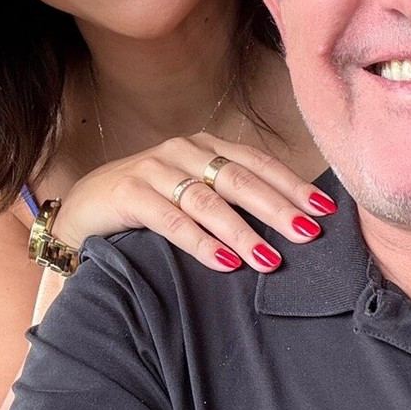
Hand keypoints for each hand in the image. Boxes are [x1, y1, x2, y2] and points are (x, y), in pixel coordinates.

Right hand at [52, 132, 334, 271]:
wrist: (85, 209)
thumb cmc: (150, 206)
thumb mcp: (194, 195)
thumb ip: (232, 200)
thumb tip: (291, 224)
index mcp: (206, 147)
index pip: (258, 163)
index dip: (292, 185)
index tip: (326, 211)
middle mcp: (183, 151)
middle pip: (240, 179)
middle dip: (278, 208)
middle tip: (309, 234)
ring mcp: (155, 169)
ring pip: (209, 201)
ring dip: (243, 232)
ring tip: (270, 259)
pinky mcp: (130, 192)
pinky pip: (172, 219)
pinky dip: (201, 242)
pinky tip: (225, 263)